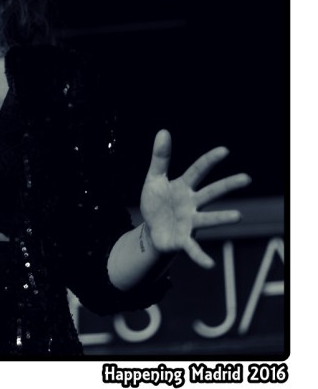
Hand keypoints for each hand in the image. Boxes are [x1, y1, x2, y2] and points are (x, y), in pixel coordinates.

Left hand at [139, 129, 250, 267]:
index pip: (197, 171)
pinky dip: (201, 256)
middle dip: (226, 186)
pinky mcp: (183, 240)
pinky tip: (210, 265)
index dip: (208, 161)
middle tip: (246, 178)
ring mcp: (189, 222)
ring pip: (208, 219)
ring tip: (238, 216)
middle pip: (210, 193)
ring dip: (222, 217)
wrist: (150, 229)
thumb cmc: (157, 202)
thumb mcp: (154, 179)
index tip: (224, 150)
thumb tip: (163, 131)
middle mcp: (191, 204)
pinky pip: (193, 248)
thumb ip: (160, 158)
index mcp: (183, 187)